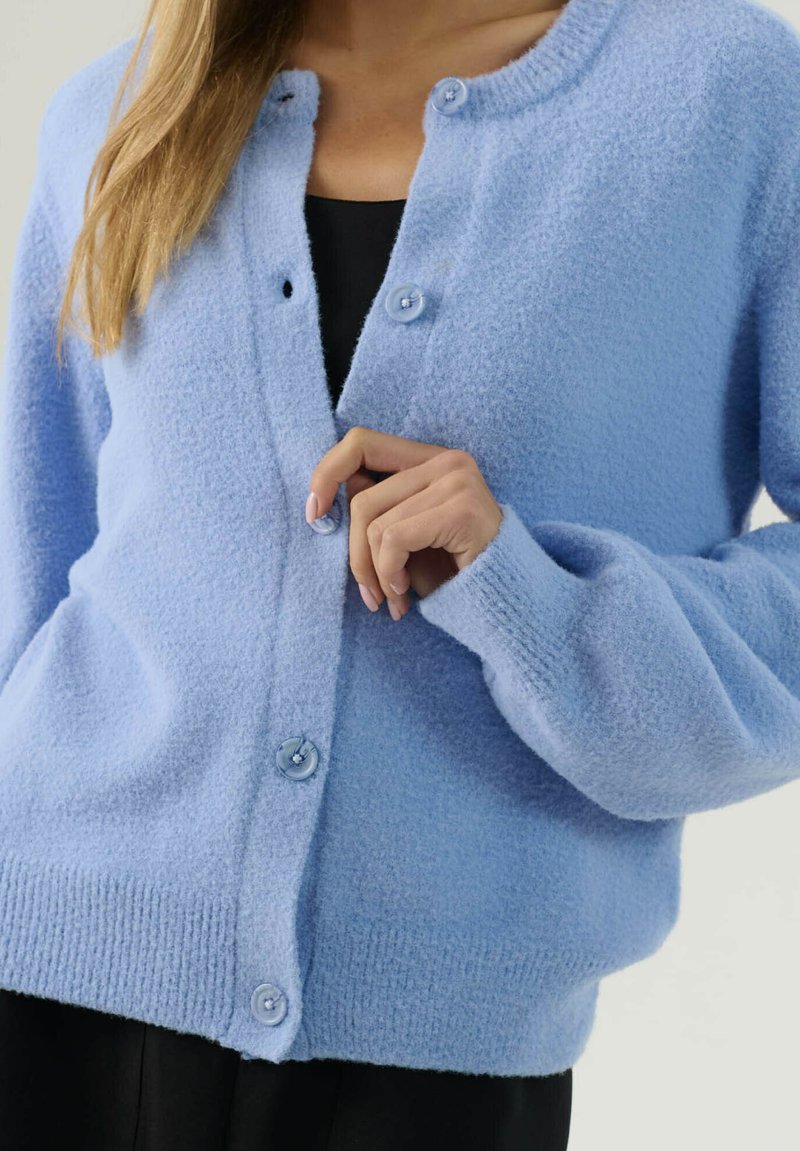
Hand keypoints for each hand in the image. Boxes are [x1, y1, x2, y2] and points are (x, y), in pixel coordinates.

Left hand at [306, 426, 503, 620]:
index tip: (315, 515)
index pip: (361, 442)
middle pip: (362, 499)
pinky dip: (389, 574)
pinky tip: (406, 593)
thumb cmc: (454, 574)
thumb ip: (377, 509)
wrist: (506, 603)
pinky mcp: (462, 509)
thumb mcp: (407, 537)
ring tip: (392, 598)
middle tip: (368, 593)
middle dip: (354, 555)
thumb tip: (328, 494)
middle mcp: (447, 461)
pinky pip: (393, 540)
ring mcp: (457, 481)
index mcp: (431, 459)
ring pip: (373, 524)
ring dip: (374, 573)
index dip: (327, 473)